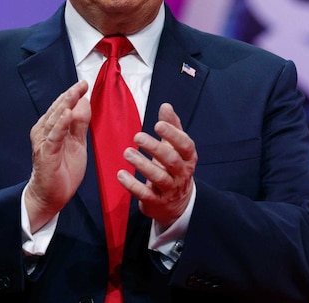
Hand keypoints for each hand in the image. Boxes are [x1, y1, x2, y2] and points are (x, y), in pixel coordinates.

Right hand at [25, 80, 90, 230]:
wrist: (51, 195)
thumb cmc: (63, 168)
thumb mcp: (77, 143)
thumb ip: (80, 124)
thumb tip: (84, 101)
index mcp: (52, 128)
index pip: (63, 107)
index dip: (73, 94)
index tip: (84, 83)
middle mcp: (44, 132)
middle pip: (58, 109)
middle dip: (70, 95)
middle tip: (82, 84)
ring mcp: (44, 142)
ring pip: (55, 120)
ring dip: (65, 105)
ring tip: (75, 93)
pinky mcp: (46, 154)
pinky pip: (53, 137)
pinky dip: (60, 125)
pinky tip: (67, 115)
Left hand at [119, 103, 196, 227]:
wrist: (178, 203)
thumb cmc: (174, 168)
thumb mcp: (176, 147)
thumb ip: (172, 126)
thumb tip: (166, 105)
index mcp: (188, 158)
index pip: (185, 145)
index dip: (173, 135)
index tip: (158, 124)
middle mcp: (182, 173)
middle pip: (171, 160)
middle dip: (155, 148)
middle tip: (137, 137)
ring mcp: (170, 189)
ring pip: (158, 177)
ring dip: (142, 165)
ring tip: (127, 153)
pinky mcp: (157, 202)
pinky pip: (145, 194)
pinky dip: (133, 185)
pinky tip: (121, 175)